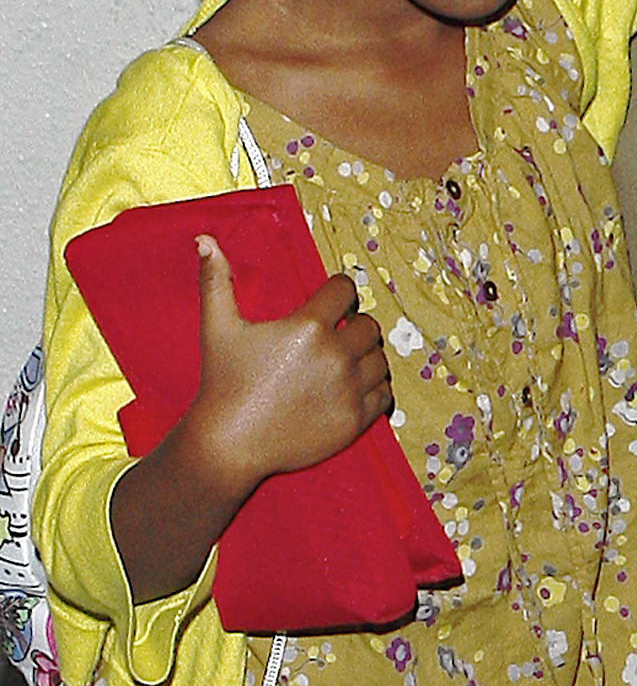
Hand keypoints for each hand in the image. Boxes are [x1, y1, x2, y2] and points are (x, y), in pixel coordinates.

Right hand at [185, 234, 390, 492]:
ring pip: (380, 359)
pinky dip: (373, 391)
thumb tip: (204, 238)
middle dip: (352, 327)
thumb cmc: (223, 383)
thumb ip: (215, 280)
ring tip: (340, 365)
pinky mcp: (353, 421)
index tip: (324, 307)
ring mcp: (346, 390)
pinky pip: (383, 395)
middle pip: (368, 324)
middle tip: (331, 340)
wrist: (226, 446)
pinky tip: (350, 390)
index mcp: (309, 326)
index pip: (347, 289)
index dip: (336, 294)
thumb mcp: (218, 328)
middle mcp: (334, 355)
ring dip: (365, 358)